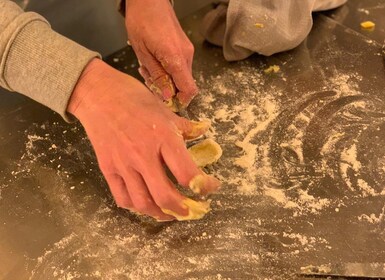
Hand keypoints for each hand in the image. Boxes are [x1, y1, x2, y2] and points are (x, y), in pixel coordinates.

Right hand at [67, 59, 219, 220]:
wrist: (98, 94)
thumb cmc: (134, 98)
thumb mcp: (165, 110)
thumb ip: (186, 127)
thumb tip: (204, 130)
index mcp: (163, 138)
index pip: (188, 174)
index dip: (205, 186)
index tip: (211, 187)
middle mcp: (144, 156)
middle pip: (166, 196)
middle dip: (183, 210)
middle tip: (193, 210)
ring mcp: (124, 165)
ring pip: (143, 203)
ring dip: (161, 214)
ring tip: (171, 213)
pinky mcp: (108, 169)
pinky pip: (122, 198)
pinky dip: (137, 207)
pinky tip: (146, 204)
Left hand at [125, 0, 196, 106]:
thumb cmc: (141, 22)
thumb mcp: (143, 52)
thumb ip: (157, 75)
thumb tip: (167, 95)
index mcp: (176, 57)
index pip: (189, 88)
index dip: (182, 100)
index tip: (168, 103)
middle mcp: (187, 55)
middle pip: (184, 83)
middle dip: (168, 89)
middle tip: (149, 81)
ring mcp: (188, 50)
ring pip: (181, 75)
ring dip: (166, 79)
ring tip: (148, 69)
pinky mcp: (185, 47)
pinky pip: (180, 66)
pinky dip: (169, 70)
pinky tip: (154, 62)